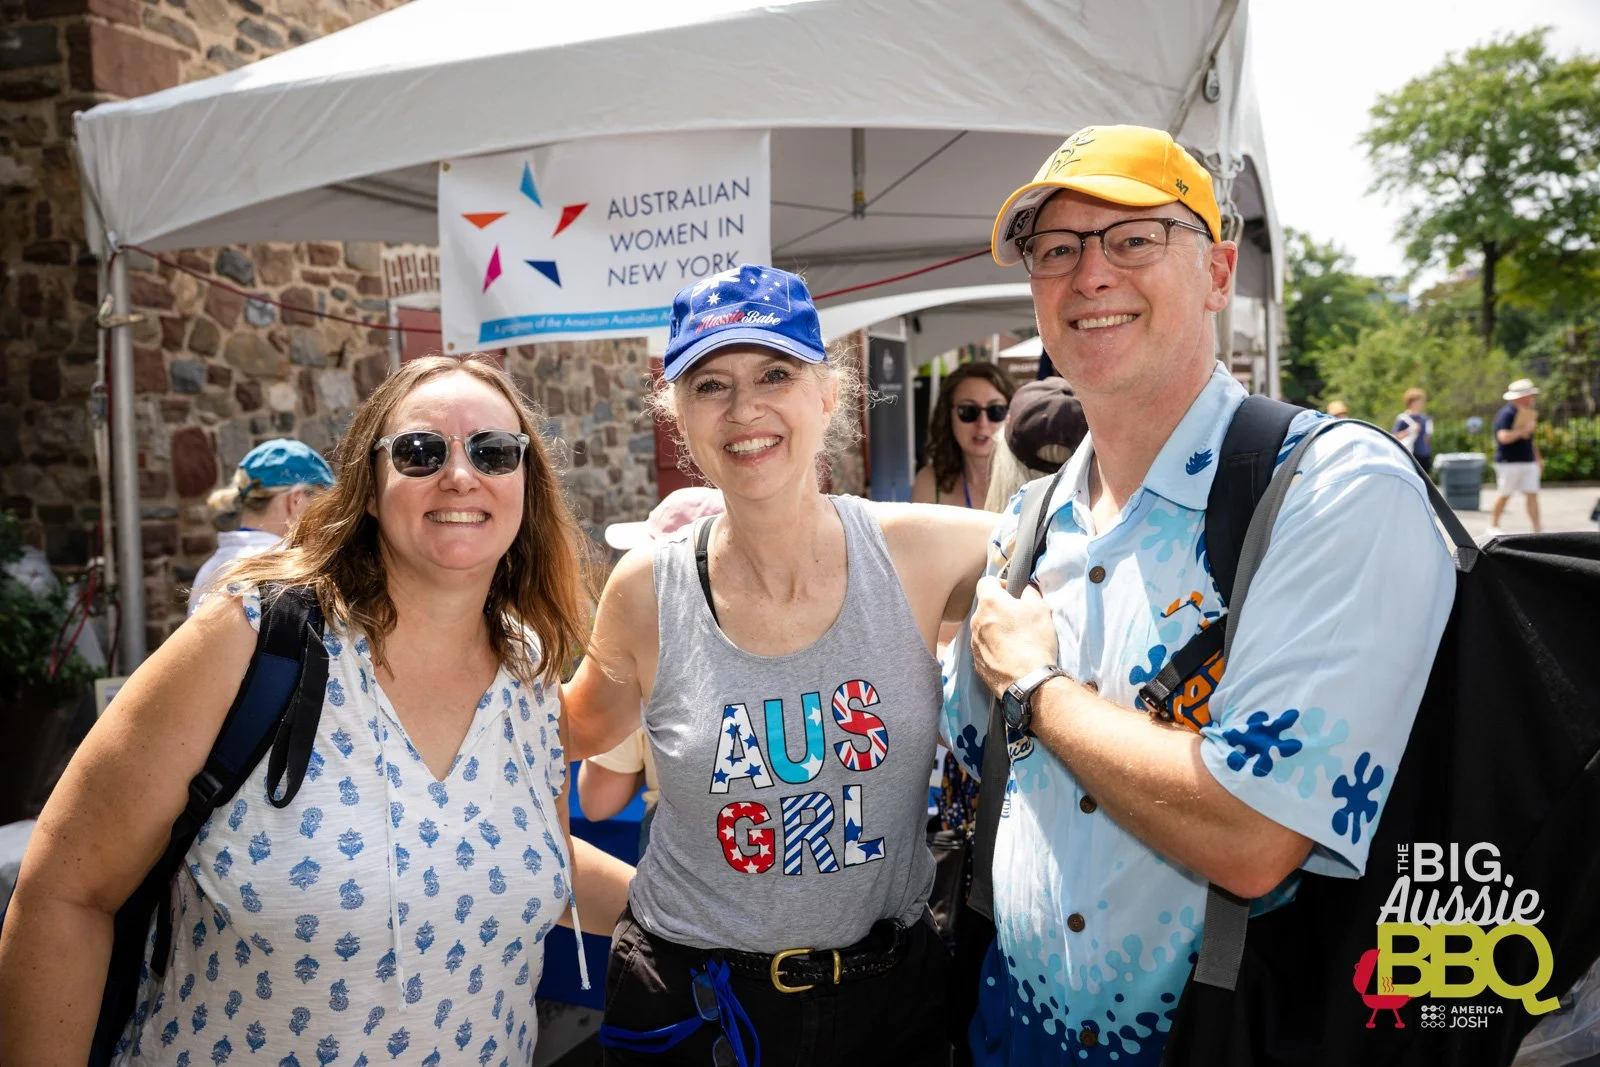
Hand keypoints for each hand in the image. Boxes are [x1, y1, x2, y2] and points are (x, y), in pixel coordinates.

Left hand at [969, 575, 1059, 698]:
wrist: (1029, 681)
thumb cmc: (1035, 641)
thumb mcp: (1041, 609)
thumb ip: (1030, 593)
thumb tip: (1025, 589)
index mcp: (990, 603)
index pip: (985, 581)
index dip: (1000, 583)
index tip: (1012, 593)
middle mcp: (976, 621)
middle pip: (984, 607)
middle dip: (999, 608)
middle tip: (1018, 618)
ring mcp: (974, 643)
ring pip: (983, 627)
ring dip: (996, 628)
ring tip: (1015, 639)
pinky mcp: (976, 661)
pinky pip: (984, 647)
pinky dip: (994, 647)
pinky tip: (1010, 654)